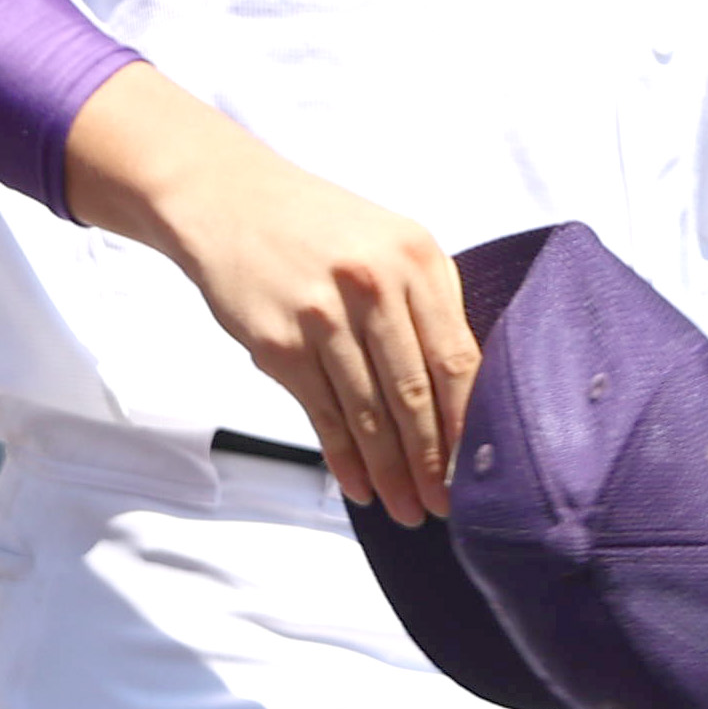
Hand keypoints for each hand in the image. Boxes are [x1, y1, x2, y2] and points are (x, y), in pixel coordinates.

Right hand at [75, 82, 472, 521]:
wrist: (228, 199)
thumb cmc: (318, 228)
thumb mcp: (388, 243)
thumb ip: (426, 304)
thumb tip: (461, 397)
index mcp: (415, 259)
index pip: (457, 358)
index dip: (467, 423)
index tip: (479, 469)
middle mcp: (372, 285)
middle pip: (414, 394)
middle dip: (432, 461)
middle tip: (445, 506)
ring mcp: (321, 315)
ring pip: (368, 412)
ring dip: (389, 470)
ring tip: (405, 509)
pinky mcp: (278, 342)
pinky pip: (321, 413)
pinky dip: (342, 457)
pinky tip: (358, 485)